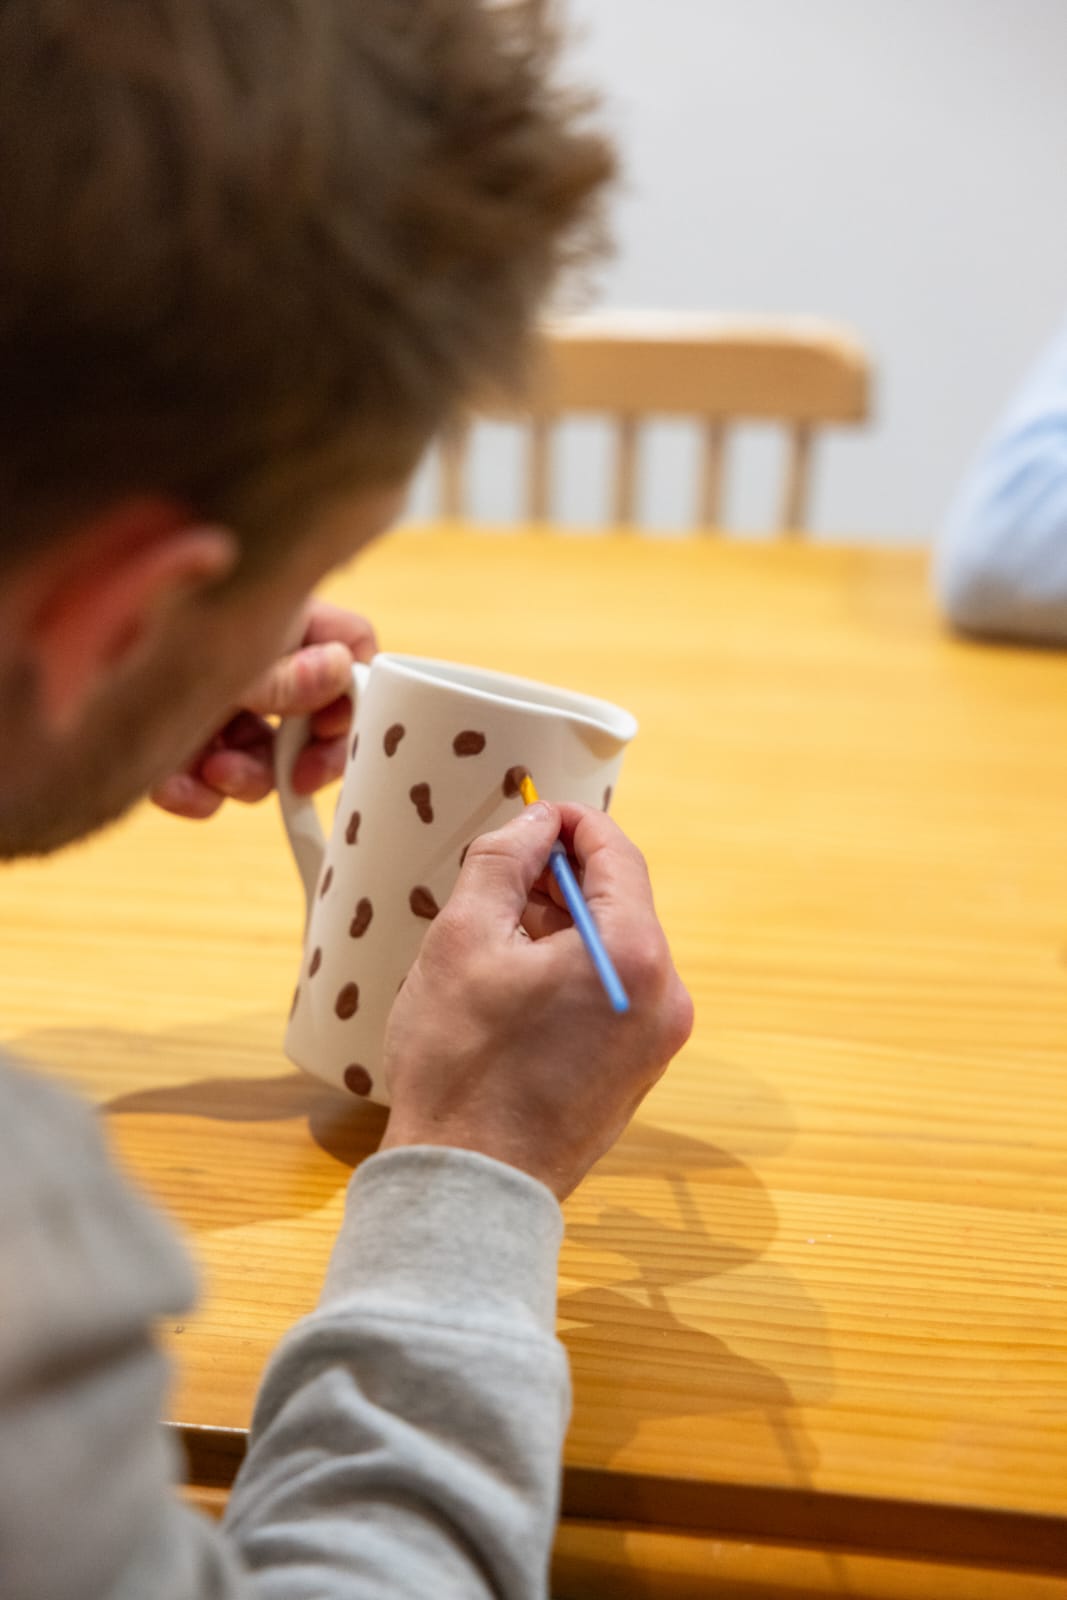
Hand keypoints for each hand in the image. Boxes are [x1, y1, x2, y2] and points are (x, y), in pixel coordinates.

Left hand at [152, 601, 376, 818]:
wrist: (35, 664)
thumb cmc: (136, 632)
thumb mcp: (223, 654)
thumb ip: (283, 676)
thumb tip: (339, 671)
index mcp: (278, 618)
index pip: (349, 644)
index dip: (354, 692)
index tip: (332, 729)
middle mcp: (254, 658)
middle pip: (310, 715)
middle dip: (300, 754)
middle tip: (298, 779)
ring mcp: (216, 699)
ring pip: (260, 757)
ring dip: (245, 777)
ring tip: (214, 771)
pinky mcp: (174, 737)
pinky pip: (205, 781)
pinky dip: (193, 794)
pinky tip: (170, 786)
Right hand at [380, 802, 693, 1199]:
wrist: (471, 1184)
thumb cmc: (460, 1065)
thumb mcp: (464, 938)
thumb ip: (504, 860)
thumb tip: (535, 821)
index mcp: (634, 957)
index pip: (617, 856)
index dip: (571, 824)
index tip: (531, 813)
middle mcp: (664, 997)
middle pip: (620, 903)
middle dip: (561, 879)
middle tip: (499, 876)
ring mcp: (657, 1040)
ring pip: (615, 949)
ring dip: (563, 928)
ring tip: (497, 937)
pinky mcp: (638, 1071)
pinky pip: (614, 994)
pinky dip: (574, 972)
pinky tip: (517, 987)